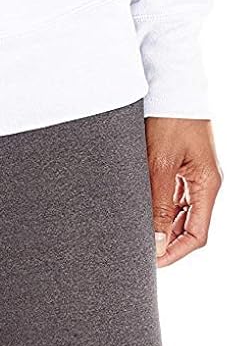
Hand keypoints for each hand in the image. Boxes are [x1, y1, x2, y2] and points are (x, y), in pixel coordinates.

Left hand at [144, 116, 222, 267]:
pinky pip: (174, 192)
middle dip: (168, 241)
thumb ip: (159, 203)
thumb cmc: (169, 118)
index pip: (197, 235)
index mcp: (207, 185)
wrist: (170, 83)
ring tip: (139, 230)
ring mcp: (194, 172)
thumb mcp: (160, 163)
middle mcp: (204, 182)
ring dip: (163, 222)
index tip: (153, 262)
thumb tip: (157, 242)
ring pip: (181, 210)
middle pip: (190, 225)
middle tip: (141, 249)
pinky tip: (142, 206)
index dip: (176, 252)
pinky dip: (160, 204)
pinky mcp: (183, 162)